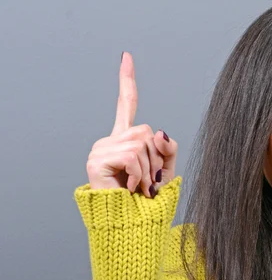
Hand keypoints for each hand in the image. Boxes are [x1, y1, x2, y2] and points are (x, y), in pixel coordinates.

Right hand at [85, 51, 177, 196]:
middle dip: (156, 158)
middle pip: (145, 130)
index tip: (126, 56)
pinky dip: (139, 175)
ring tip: (139, 187)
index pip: (127, 105)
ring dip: (148, 170)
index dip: (127, 81)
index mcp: (125, 140)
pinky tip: (131, 188)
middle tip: (148, 182)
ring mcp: (100, 149)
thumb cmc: (148, 201)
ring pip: (140, 143)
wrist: (133, 223)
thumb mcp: (165, 171)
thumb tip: (159, 131)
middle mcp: (110, 141)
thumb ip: (166, 149)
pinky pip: (132, 156)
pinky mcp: (97, 160)